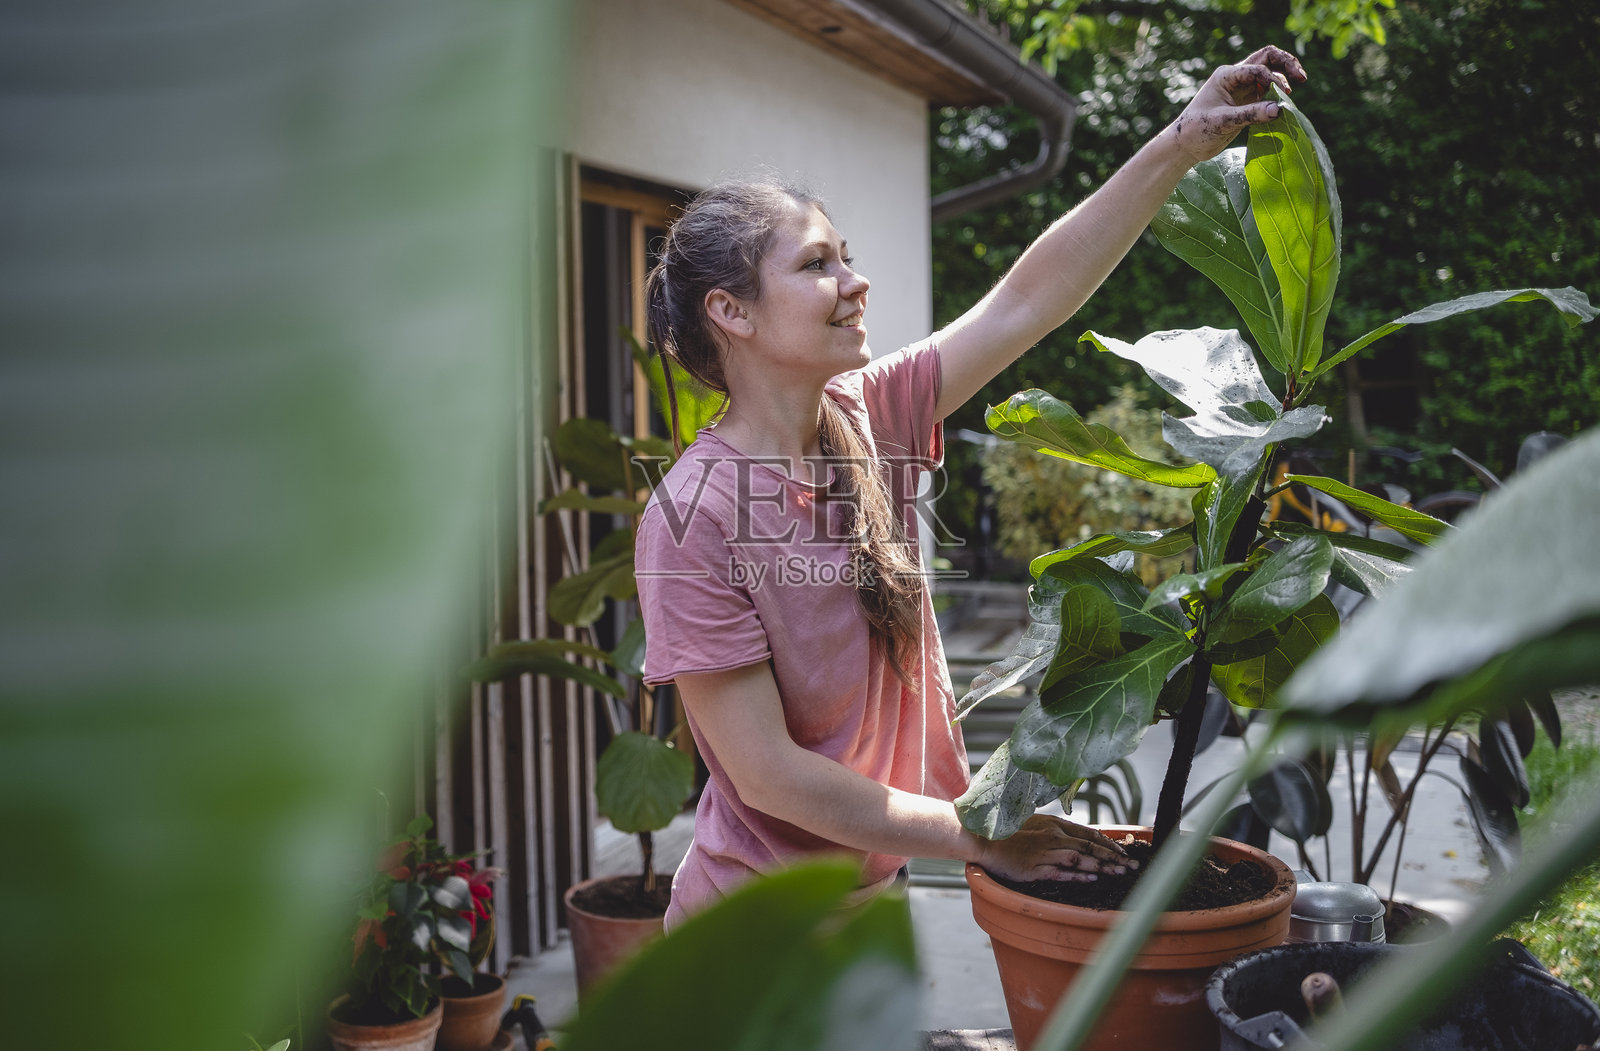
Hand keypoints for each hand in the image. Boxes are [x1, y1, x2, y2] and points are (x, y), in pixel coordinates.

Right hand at [975, 815, 1137, 882]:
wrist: (984, 840)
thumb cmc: (1010, 833)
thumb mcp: (1037, 825)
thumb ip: (1057, 831)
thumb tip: (1078, 840)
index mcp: (1055, 825)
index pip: (1090, 834)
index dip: (1109, 844)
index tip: (1124, 853)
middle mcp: (1053, 837)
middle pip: (1090, 846)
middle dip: (1114, 858)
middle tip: (1132, 867)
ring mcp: (1044, 853)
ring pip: (1080, 858)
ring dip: (1102, 866)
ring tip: (1119, 874)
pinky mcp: (1034, 868)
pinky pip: (1061, 871)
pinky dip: (1078, 874)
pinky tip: (1092, 877)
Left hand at [1170, 45, 1308, 164]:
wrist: (1186, 145)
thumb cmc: (1196, 130)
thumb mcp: (1223, 122)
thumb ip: (1250, 115)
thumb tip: (1279, 109)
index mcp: (1227, 75)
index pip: (1258, 68)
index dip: (1273, 80)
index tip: (1282, 97)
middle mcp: (1236, 77)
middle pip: (1267, 58)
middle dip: (1286, 63)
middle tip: (1302, 77)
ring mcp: (1242, 88)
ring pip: (1270, 72)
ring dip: (1284, 78)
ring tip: (1295, 90)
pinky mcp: (1247, 102)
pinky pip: (1268, 92)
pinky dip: (1278, 95)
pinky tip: (1285, 105)